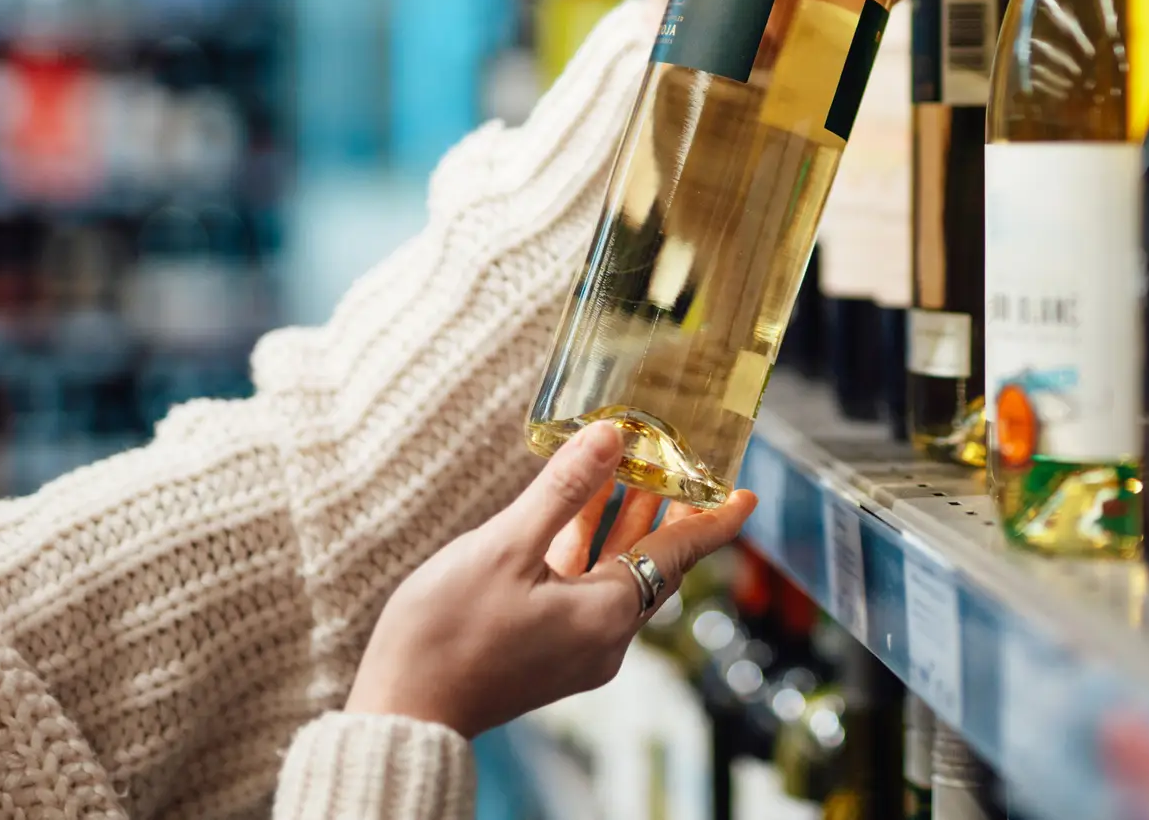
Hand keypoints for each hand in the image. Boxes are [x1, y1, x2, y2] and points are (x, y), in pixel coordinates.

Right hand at [345, 422, 755, 736]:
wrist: (401, 713)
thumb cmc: (447, 635)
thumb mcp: (505, 548)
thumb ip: (562, 491)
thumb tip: (610, 436)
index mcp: (608, 615)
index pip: (681, 555)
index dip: (714, 520)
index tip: (747, 493)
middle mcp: (603, 637)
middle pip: (651, 561)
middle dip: (664, 509)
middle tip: (679, 459)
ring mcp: (573, 647)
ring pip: (613, 572)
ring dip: (619, 522)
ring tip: (627, 466)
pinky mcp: (544, 650)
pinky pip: (581, 588)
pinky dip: (584, 547)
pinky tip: (567, 512)